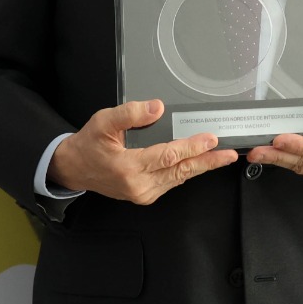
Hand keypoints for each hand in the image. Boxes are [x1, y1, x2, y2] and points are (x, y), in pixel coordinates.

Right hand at [49, 99, 237, 204]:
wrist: (74, 168)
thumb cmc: (88, 145)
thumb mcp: (103, 122)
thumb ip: (129, 113)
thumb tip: (156, 108)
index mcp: (128, 167)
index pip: (168, 156)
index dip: (192, 147)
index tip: (210, 139)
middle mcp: (138, 184)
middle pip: (180, 171)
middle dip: (207, 161)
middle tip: (229, 154)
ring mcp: (142, 192)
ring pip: (179, 178)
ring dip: (201, 167)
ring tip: (221, 157)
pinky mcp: (145, 194)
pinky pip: (171, 181)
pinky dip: (187, 171)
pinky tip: (199, 163)